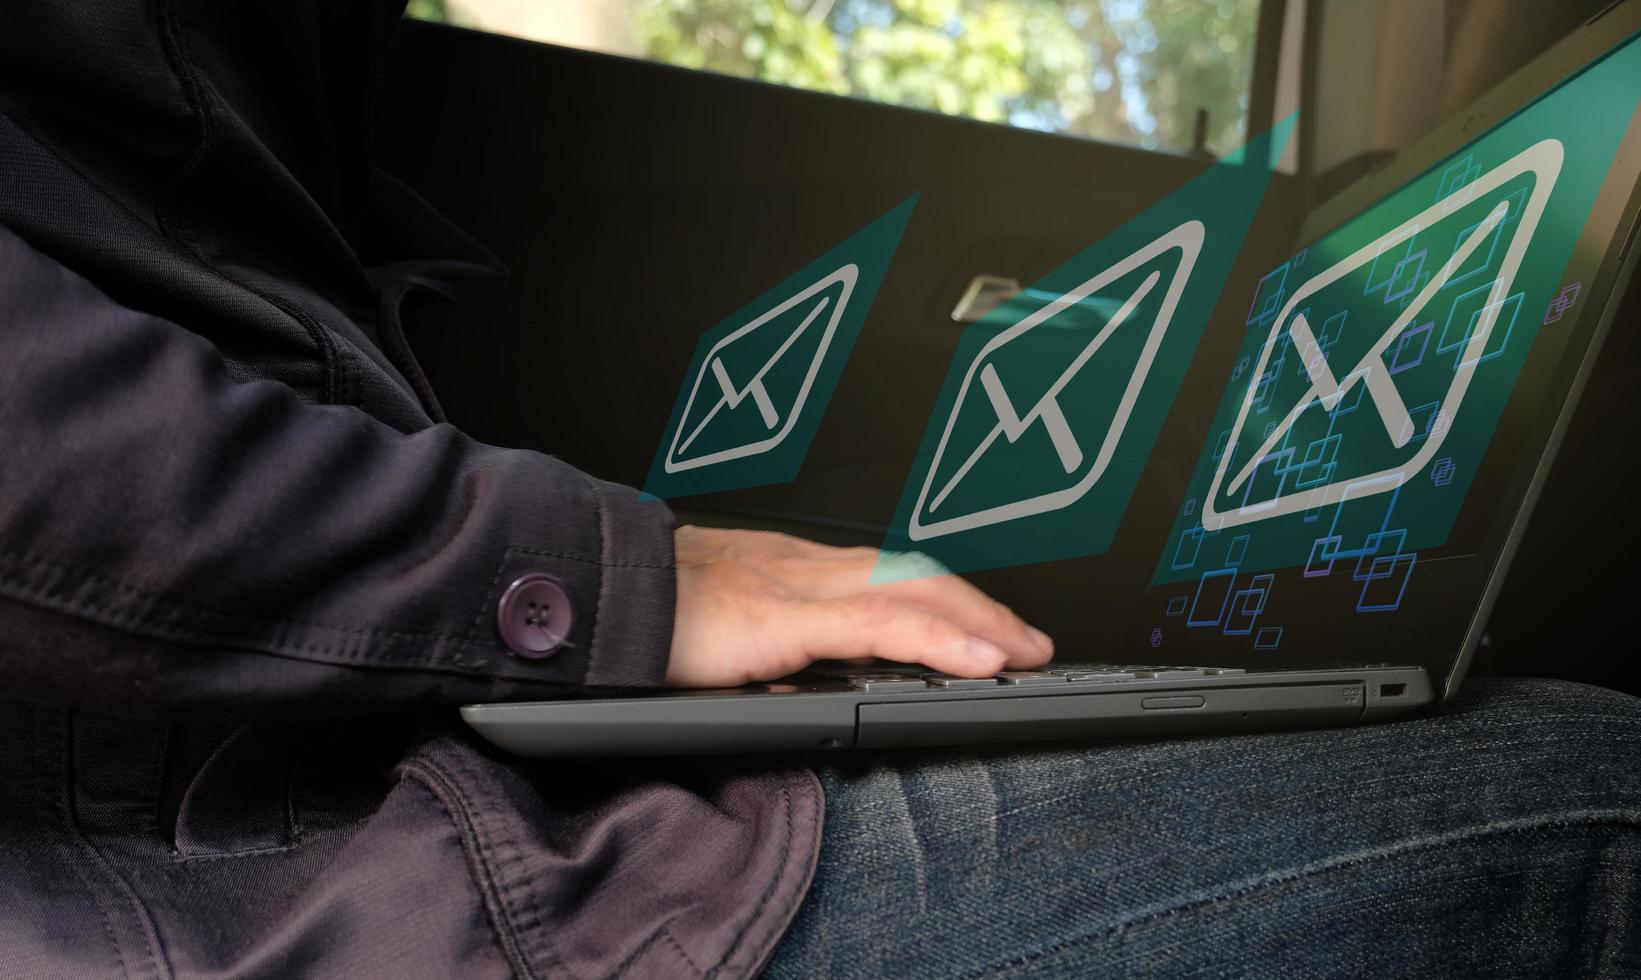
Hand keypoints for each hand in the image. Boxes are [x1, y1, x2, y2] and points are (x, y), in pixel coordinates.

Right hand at [665, 525, 1053, 686]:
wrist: (584, 593)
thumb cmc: (636, 611)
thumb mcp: (716, 631)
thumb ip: (761, 648)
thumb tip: (796, 681)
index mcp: (786, 569)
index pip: (886, 576)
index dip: (942, 598)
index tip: (982, 625)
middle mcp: (801, 565)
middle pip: (913, 577)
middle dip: (978, 608)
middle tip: (1028, 642)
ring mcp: (795, 583)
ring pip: (911, 592)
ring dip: (977, 622)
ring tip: (1023, 653)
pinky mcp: (782, 613)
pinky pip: (880, 623)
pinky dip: (938, 639)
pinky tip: (977, 660)